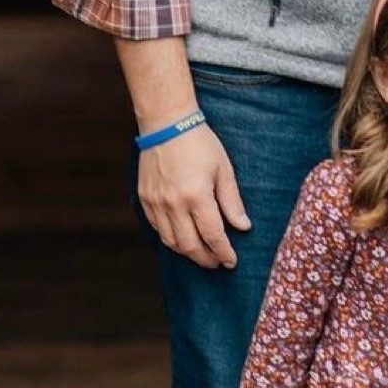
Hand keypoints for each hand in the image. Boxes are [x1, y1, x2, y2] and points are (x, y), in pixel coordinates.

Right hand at [137, 123, 251, 266]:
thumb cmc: (200, 143)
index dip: (224, 252)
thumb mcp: (223, 169)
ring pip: (171, 241)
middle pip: (190, 245)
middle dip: (206, 259)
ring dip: (187, 252)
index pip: (213, 235)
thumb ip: (232, 201)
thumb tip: (243, 227)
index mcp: (197, 195)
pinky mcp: (145, 199)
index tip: (231, 261)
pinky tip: (182, 239)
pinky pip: (157, 229)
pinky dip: (171, 239)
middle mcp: (174, 203)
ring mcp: (156, 203)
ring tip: (201, 254)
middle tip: (217, 263)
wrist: (166, 124)